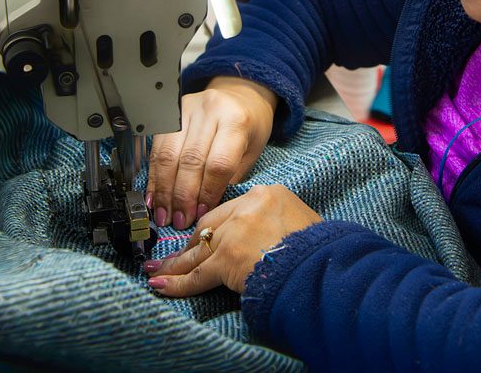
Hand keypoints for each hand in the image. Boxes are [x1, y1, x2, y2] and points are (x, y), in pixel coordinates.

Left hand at [145, 184, 321, 294]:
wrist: (322, 267)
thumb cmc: (318, 250)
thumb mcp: (301, 222)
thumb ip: (278, 222)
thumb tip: (268, 238)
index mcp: (267, 195)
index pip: (230, 210)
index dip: (214, 228)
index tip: (203, 238)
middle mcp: (247, 208)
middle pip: (209, 226)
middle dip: (190, 244)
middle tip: (173, 256)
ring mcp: (235, 232)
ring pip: (198, 250)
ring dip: (176, 264)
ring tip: (158, 272)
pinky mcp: (227, 258)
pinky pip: (197, 274)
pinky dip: (178, 282)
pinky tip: (161, 285)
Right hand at [146, 76, 276, 230]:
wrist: (241, 95)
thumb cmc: (250, 127)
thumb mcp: (252, 151)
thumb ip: (230, 176)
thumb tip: (204, 208)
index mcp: (236, 120)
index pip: (218, 163)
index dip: (207, 192)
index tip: (201, 214)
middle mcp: (210, 110)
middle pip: (190, 160)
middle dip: (183, 196)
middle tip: (180, 221)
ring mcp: (187, 109)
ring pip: (168, 154)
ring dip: (164, 190)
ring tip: (164, 214)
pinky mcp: (170, 112)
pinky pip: (157, 148)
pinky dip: (154, 176)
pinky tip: (154, 196)